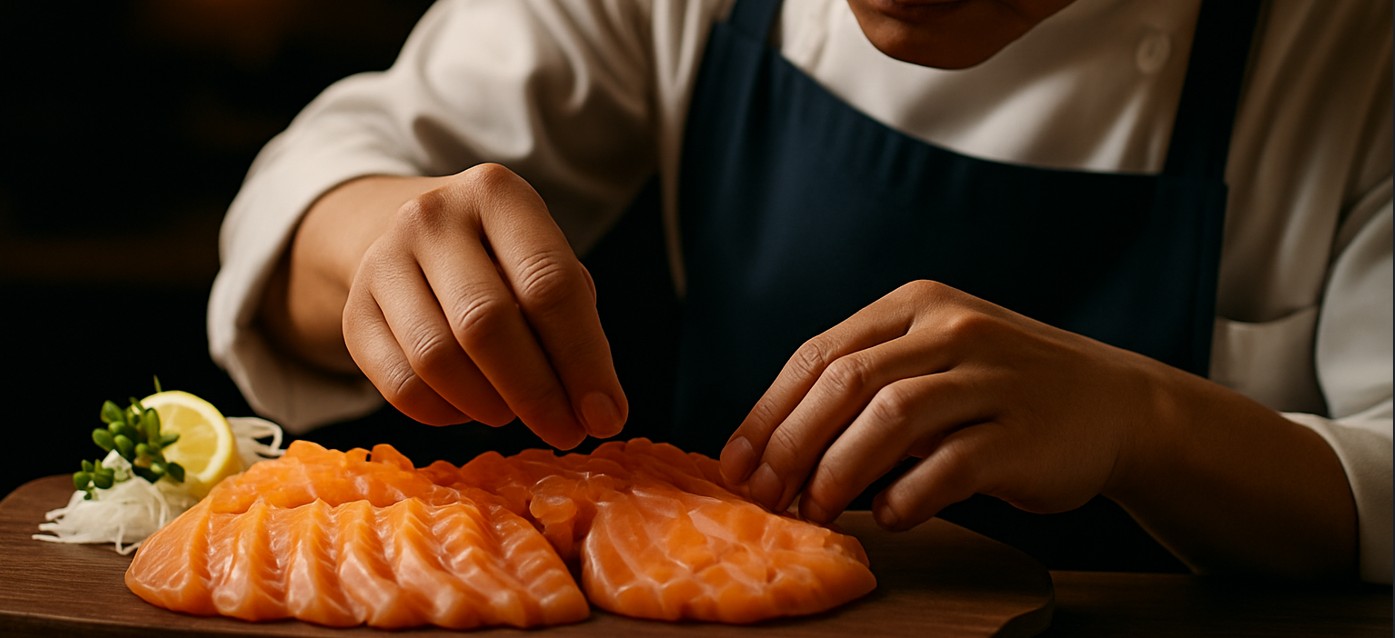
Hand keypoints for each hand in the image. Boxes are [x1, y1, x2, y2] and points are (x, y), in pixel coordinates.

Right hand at [342, 163, 625, 448]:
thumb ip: (575, 322)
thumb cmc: (501, 260)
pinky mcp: (354, 313)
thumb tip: (596, 408)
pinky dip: (446, 414)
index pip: (549, 283)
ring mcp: (382, 262)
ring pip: (437, 360)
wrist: (407, 237)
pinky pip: (400, 387)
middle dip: (536, 392)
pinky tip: (473, 409)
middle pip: (486, 323)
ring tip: (518, 414)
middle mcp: (431, 218)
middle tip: (567, 432)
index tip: (606, 416)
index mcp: (497, 194)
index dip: (583, 359)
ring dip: (490, 406)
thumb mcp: (544, 262)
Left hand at [719, 280, 1166, 529]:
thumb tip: (774, 446)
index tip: (736, 464)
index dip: (768, 412)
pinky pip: (949, 466)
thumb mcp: (934, 358)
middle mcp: (952, 330)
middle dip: (790, 445)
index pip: (819, 354)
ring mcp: (992, 379)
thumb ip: (866, 382)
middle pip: (845, 382)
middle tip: (763, 496)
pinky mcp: (1024, 434)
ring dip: (838, 471)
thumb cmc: (1003, 389)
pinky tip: (889, 517)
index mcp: (916, 306)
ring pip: (891, 417)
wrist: (1117, 405)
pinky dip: (907, 496)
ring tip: (815, 511)